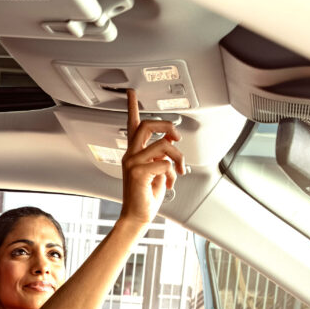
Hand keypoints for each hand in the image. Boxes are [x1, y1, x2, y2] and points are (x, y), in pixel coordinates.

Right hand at [120, 89, 186, 225]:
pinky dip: (173, 174)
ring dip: (179, 158)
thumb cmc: (145, 196)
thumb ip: (159, 156)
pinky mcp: (138, 172)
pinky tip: (169, 182)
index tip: (131, 92)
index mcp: (133, 153)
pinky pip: (165, 163)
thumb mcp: (156, 171)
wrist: (138, 216)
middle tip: (177, 135)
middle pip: (148, 125)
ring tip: (179, 170)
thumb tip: (170, 149)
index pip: (132, 124)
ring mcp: (132, 162)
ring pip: (164, 145)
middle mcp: (130, 155)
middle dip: (168, 126)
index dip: (131, 106)